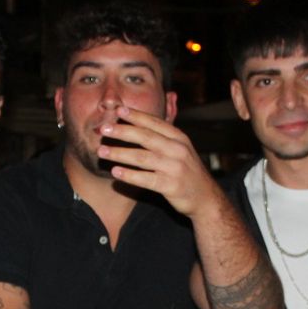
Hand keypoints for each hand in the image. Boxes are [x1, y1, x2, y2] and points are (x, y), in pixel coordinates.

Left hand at [95, 106, 224, 219]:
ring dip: (120, 154)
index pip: (154, 123)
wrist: (206, 198)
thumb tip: (137, 123)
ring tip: (102, 152)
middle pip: (145, 137)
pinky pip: (146, 179)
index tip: (118, 110)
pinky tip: (116, 172)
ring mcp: (175, 168)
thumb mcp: (180, 149)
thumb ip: (162, 136)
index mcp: (179, 138)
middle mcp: (177, 150)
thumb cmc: (186, 171)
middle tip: (103, 129)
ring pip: (142, 158)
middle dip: (122, 132)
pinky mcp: (171, 186)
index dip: (136, 116)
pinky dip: (130, 175)